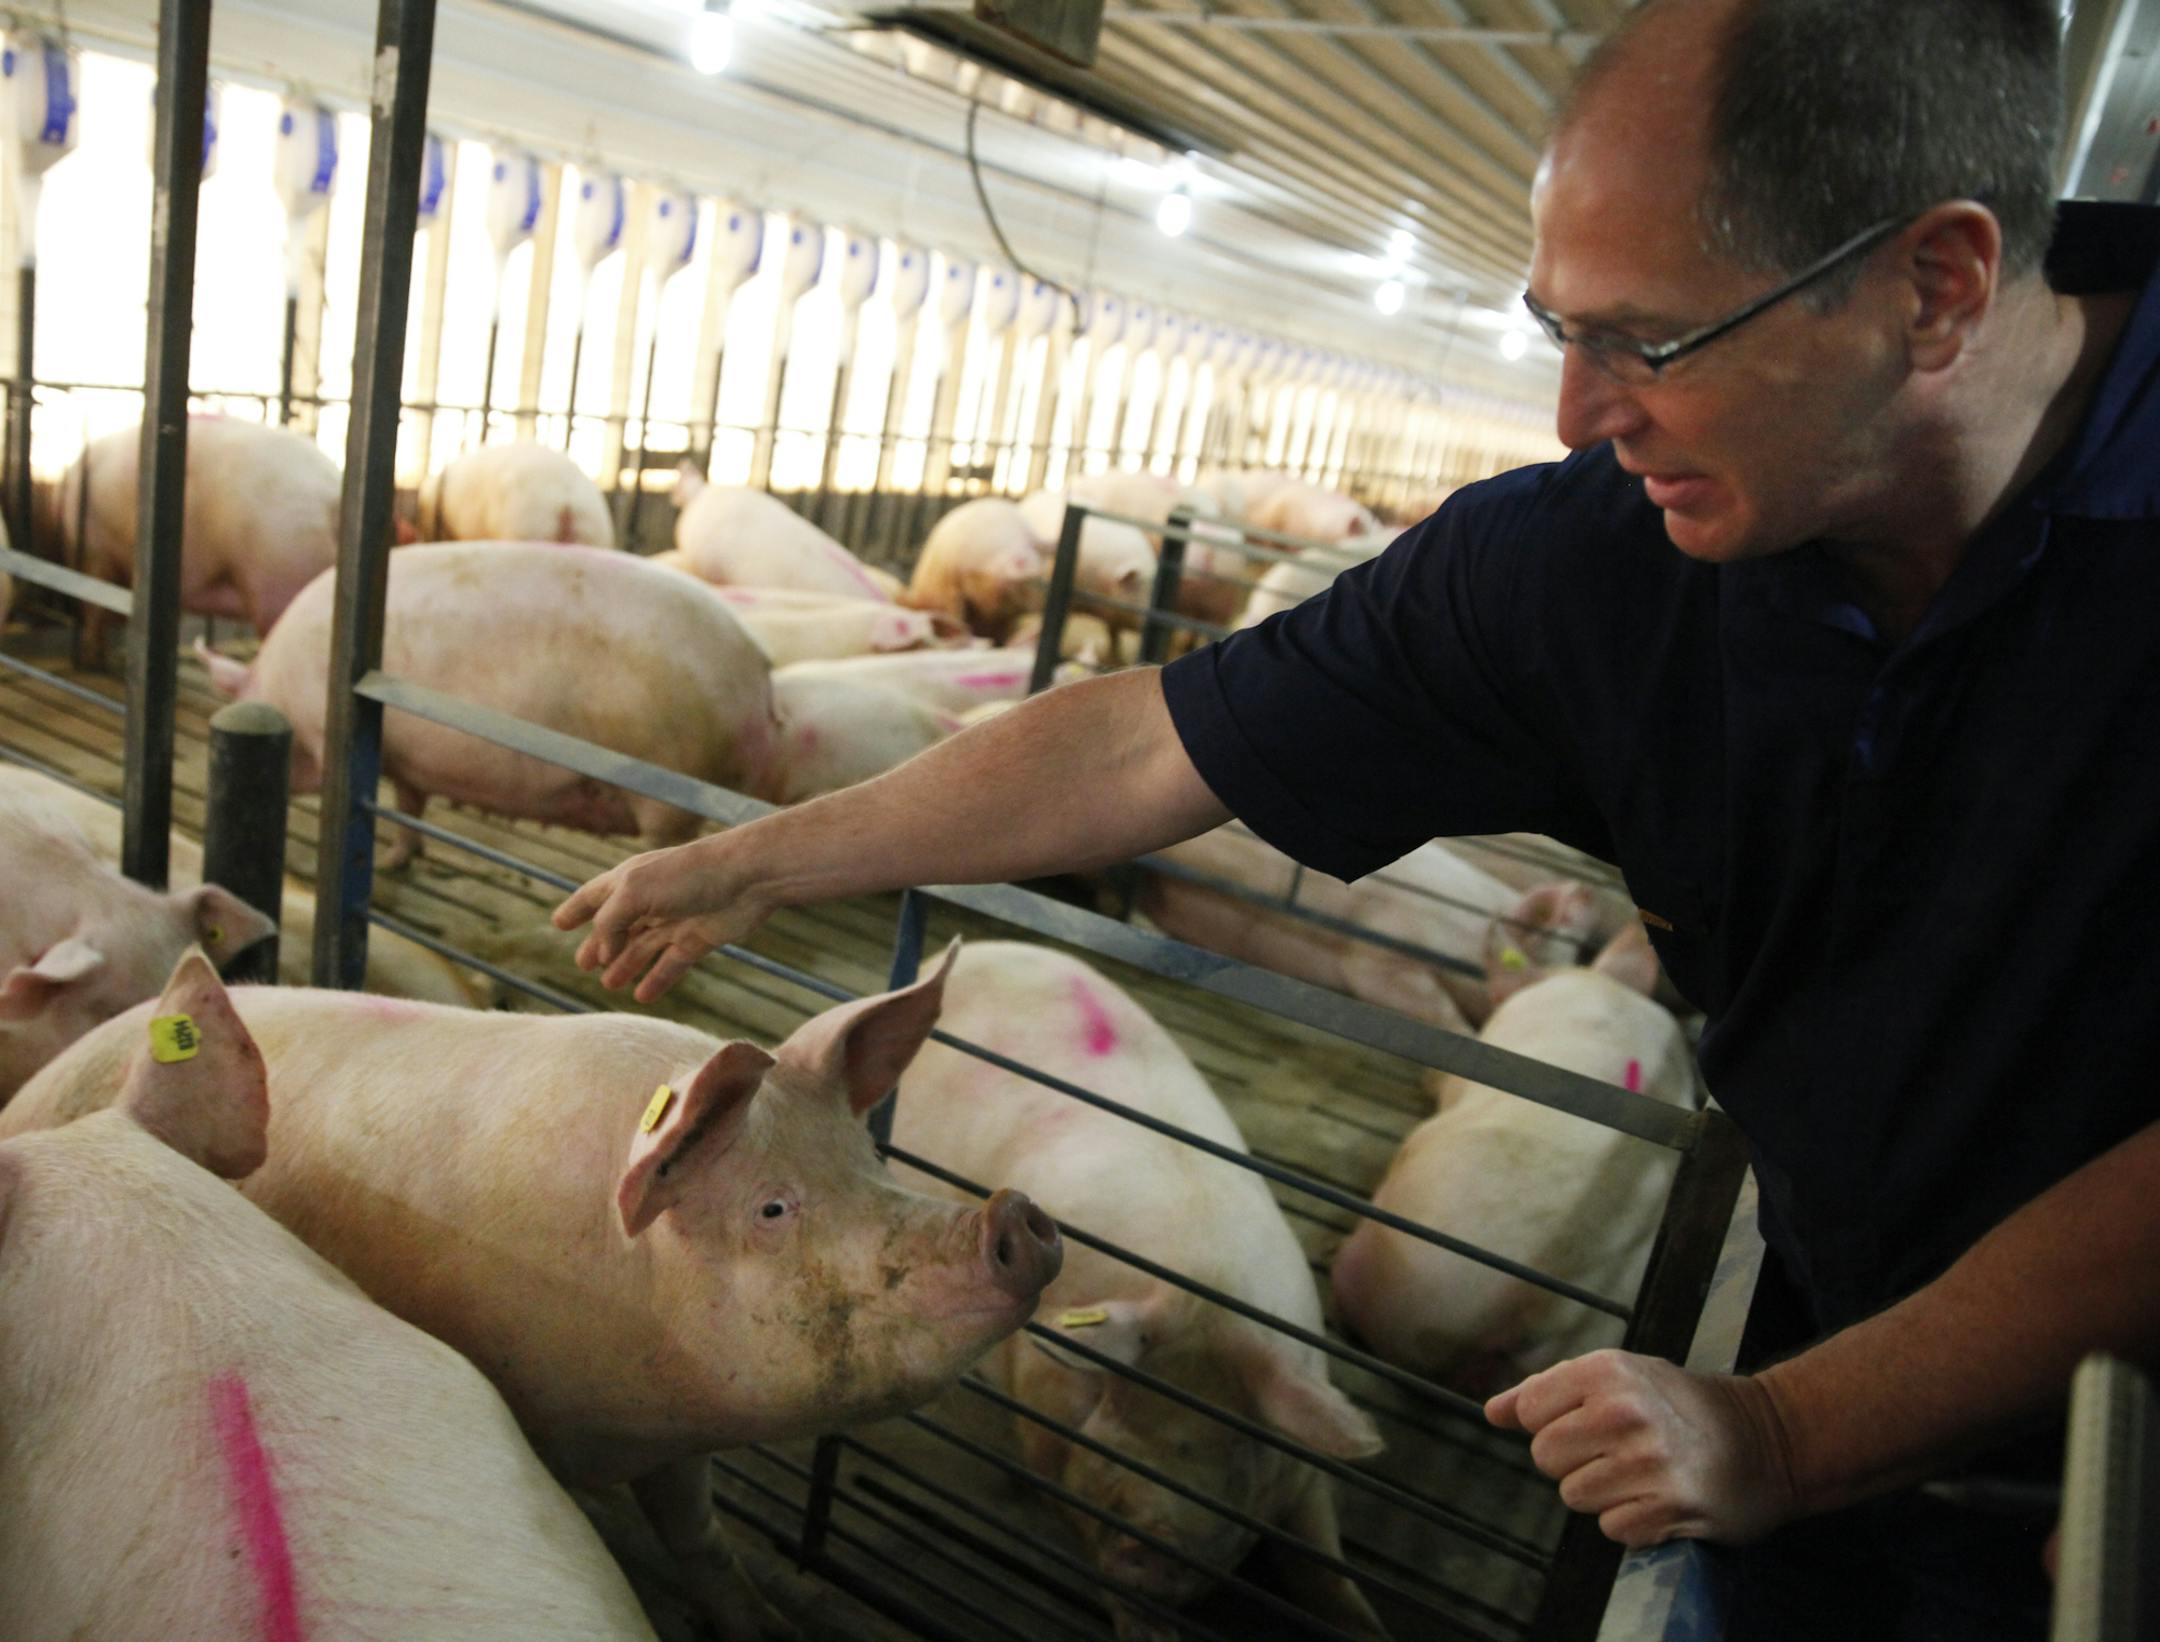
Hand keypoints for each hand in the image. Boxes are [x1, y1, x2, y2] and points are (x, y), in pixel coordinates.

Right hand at [551, 837, 766, 1001]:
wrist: (747, 877)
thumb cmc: (688, 875)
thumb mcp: (634, 892)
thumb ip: (609, 922)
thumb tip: (604, 955)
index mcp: (630, 879)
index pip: (595, 895)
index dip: (576, 908)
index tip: (558, 922)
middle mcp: (652, 898)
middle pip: (618, 926)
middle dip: (600, 944)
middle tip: (582, 964)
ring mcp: (676, 918)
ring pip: (643, 947)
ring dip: (626, 965)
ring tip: (608, 984)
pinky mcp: (699, 937)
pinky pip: (671, 963)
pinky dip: (656, 979)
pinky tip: (642, 996)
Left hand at [1484, 1349, 1798, 1546]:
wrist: (1767, 1439)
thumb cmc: (1679, 1404)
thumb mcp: (1616, 1377)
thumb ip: (1548, 1392)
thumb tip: (1491, 1412)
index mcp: (1607, 1370)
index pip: (1530, 1409)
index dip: (1550, 1422)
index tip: (1585, 1421)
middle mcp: (1625, 1411)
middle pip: (1545, 1456)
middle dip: (1572, 1460)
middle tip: (1615, 1451)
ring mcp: (1649, 1461)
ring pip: (1574, 1495)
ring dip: (1601, 1493)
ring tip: (1640, 1473)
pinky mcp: (1670, 1507)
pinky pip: (1612, 1528)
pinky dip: (1631, 1521)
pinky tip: (1659, 1497)